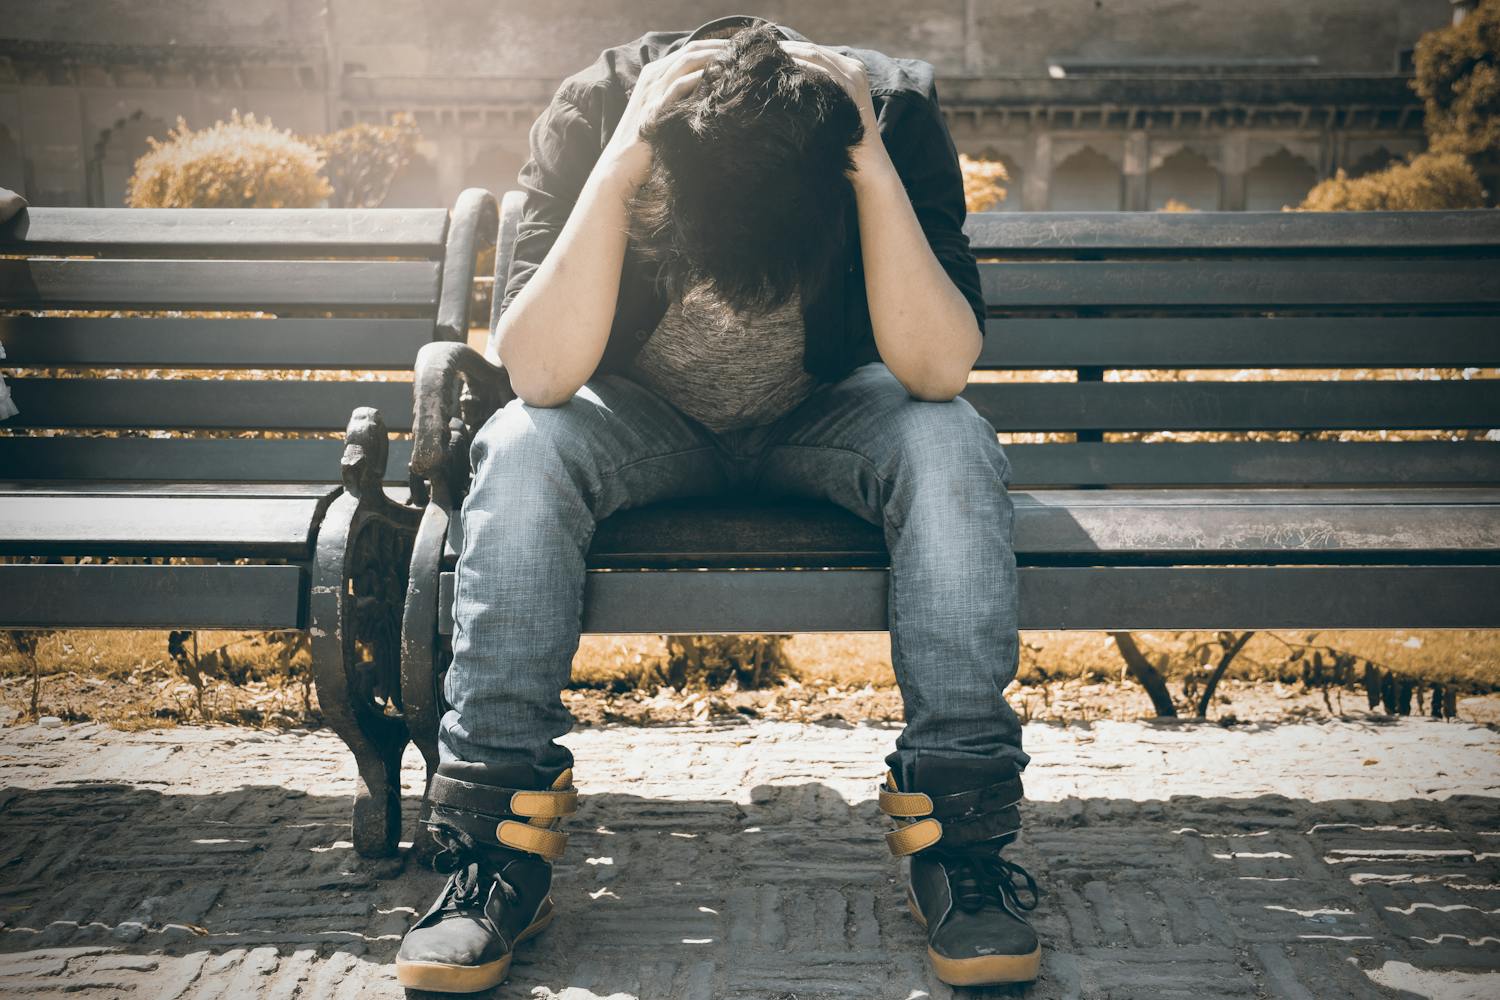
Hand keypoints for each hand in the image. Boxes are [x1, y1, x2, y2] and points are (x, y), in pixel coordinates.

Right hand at [600, 39, 729, 192]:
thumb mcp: (667, 112)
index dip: (716, 46)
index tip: (739, 50)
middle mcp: (652, 78)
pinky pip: (678, 86)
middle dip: (719, 48)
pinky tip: (718, 79)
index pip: (689, 50)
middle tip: (743, 52)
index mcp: (655, 75)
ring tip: (735, 61)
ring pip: (686, 63)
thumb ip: (683, 98)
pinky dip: (699, 79)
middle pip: (690, 51)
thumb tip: (713, 92)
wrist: (622, 165)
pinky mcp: (653, 109)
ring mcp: (652, 92)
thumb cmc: (649, 142)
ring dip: (713, 59)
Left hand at [777, 40, 881, 164]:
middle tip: (762, 53)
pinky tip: (783, 70)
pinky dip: (801, 67)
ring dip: (790, 55)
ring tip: (768, 59)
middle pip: (813, 50)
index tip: (768, 52)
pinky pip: (821, 71)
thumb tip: (786, 79)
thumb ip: (818, 88)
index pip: (815, 51)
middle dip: (787, 49)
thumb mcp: (833, 105)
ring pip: (816, 55)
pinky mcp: (851, 88)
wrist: (868, 160)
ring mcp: (854, 77)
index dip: (791, 49)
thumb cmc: (844, 137)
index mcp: (851, 68)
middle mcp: (854, 68)